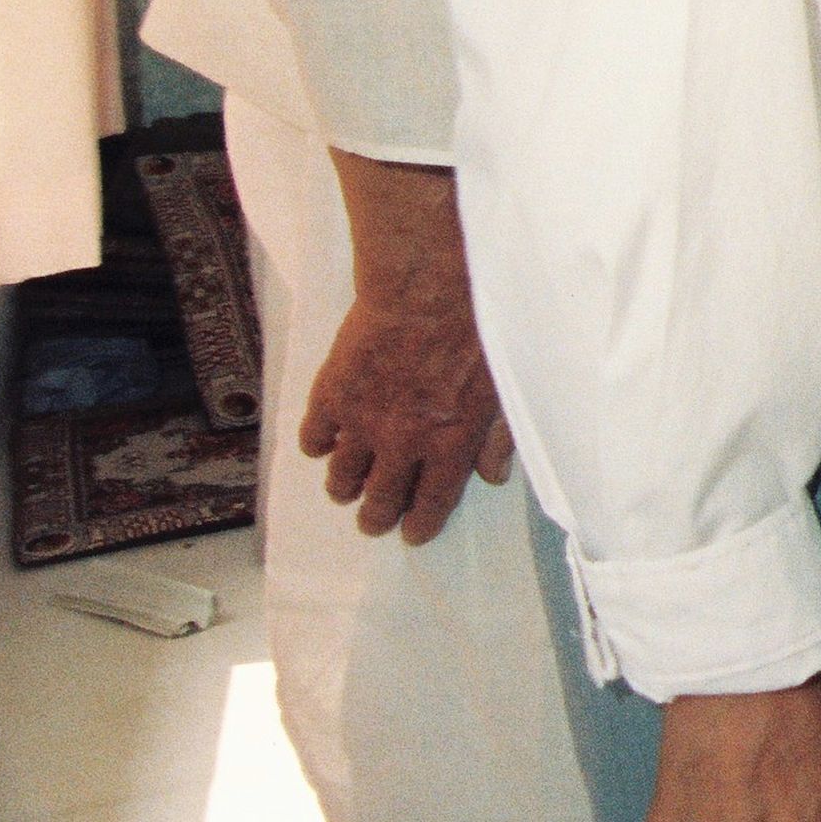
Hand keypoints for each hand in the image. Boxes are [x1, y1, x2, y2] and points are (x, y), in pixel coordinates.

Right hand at [298, 282, 513, 545]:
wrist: (429, 287)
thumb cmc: (477, 329)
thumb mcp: (507, 386)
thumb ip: (499, 437)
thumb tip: (492, 476)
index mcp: (451, 444)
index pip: (432, 503)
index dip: (419, 525)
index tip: (412, 534)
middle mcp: (403, 443)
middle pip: (381, 500)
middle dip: (377, 517)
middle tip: (373, 521)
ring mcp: (363, 422)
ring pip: (342, 477)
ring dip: (344, 487)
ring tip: (347, 488)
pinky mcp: (332, 395)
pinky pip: (313, 438)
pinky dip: (318, 446)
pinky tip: (325, 443)